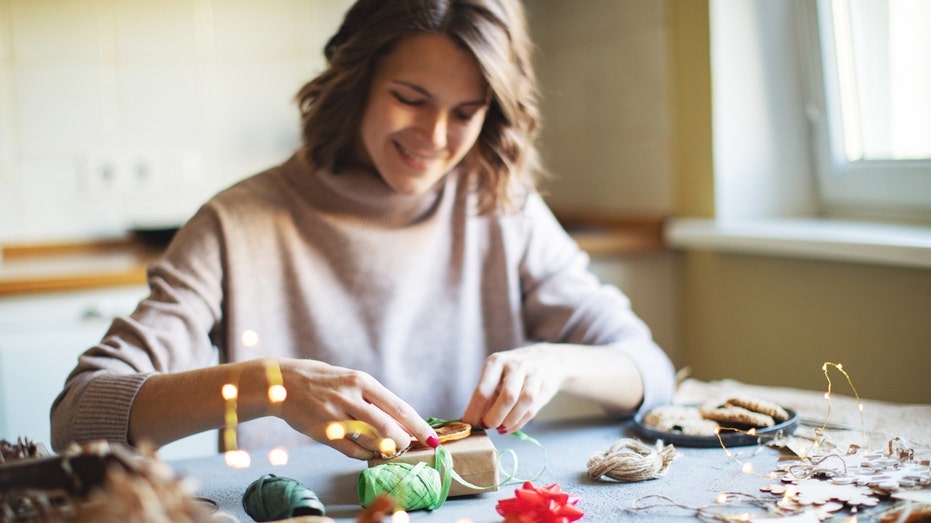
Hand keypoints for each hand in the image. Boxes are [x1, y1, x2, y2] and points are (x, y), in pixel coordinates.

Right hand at [276, 359, 437, 458]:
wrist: (283, 383)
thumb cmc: (323, 381)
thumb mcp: (351, 380)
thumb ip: (373, 399)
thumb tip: (401, 421)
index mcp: (362, 381)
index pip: (400, 408)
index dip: (419, 426)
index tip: (433, 439)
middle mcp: (351, 397)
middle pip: (389, 427)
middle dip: (404, 442)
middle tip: (408, 447)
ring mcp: (336, 415)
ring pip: (372, 440)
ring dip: (386, 449)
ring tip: (390, 450)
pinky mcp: (323, 432)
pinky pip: (352, 450)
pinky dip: (366, 455)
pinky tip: (370, 452)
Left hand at [461, 344, 563, 433]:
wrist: (546, 359)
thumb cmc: (512, 372)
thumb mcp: (496, 375)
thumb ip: (486, 397)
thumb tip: (472, 421)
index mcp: (496, 362)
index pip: (483, 390)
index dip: (474, 411)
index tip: (468, 425)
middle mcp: (516, 365)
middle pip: (507, 396)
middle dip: (495, 417)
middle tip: (487, 426)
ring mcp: (534, 374)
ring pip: (524, 401)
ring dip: (510, 420)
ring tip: (500, 429)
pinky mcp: (546, 385)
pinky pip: (533, 408)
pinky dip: (519, 422)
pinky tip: (511, 427)